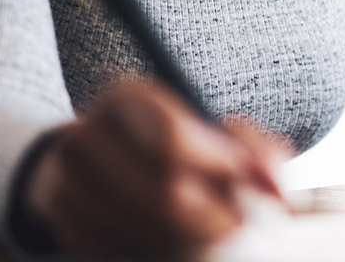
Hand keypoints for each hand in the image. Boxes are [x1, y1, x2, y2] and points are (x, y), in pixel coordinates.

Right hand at [17, 77, 291, 258]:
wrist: (98, 161)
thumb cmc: (175, 140)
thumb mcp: (214, 127)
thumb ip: (253, 148)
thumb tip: (278, 191)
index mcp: (124, 98)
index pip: (173, 139)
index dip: (222, 168)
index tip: (254, 187)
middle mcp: (86, 138)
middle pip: (164, 193)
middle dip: (217, 217)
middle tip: (244, 225)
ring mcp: (67, 186)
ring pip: (148, 231)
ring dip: (192, 240)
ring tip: (214, 230)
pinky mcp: (66, 226)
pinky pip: (125, 252)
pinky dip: (161, 252)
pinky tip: (176, 240)